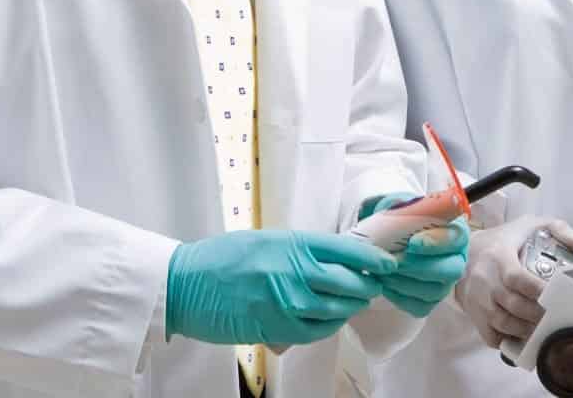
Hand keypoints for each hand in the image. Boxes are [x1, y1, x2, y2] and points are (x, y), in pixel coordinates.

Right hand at [166, 229, 396, 347]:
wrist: (184, 284)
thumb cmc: (223, 259)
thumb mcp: (266, 241)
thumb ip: (301, 249)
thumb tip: (337, 258)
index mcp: (293, 243)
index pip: (348, 250)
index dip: (374, 260)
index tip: (388, 264)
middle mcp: (294, 270)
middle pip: (350, 283)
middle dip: (367, 287)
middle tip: (371, 287)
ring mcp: (286, 301)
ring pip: (337, 310)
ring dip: (349, 308)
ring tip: (352, 303)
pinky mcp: (275, 327)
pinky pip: (315, 331)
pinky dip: (328, 327)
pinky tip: (328, 320)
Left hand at [371, 196, 469, 317]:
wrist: (383, 239)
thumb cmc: (396, 220)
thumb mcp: (397, 205)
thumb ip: (400, 204)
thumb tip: (397, 207)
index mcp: (454, 230)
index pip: (456, 238)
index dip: (436, 242)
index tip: (412, 243)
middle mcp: (456, 258)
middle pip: (451, 269)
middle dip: (419, 267)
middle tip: (393, 261)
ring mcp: (445, 282)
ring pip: (434, 291)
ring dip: (405, 282)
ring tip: (382, 272)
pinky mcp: (430, 300)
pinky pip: (420, 306)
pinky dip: (399, 297)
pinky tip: (385, 284)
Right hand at [453, 215, 572, 348]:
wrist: (462, 253)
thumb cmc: (502, 240)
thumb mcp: (529, 225)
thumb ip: (558, 229)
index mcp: (499, 257)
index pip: (517, 278)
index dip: (538, 291)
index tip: (557, 297)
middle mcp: (486, 280)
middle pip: (513, 305)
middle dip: (538, 315)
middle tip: (557, 316)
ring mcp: (478, 301)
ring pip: (503, 323)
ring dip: (526, 330)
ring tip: (544, 328)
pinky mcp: (475, 315)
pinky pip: (491, 336)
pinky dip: (509, 340)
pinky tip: (524, 336)